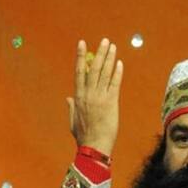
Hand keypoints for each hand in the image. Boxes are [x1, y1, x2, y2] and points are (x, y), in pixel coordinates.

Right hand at [67, 38, 123, 154]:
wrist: (94, 147)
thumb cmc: (84, 137)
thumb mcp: (73, 121)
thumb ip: (71, 107)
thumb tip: (68, 98)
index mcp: (78, 97)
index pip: (79, 72)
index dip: (81, 57)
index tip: (82, 44)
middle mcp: (88, 94)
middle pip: (93, 68)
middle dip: (99, 53)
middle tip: (104, 41)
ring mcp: (99, 98)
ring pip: (104, 73)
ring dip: (109, 58)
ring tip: (113, 47)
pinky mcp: (111, 103)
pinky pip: (114, 84)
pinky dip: (117, 73)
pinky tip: (120, 63)